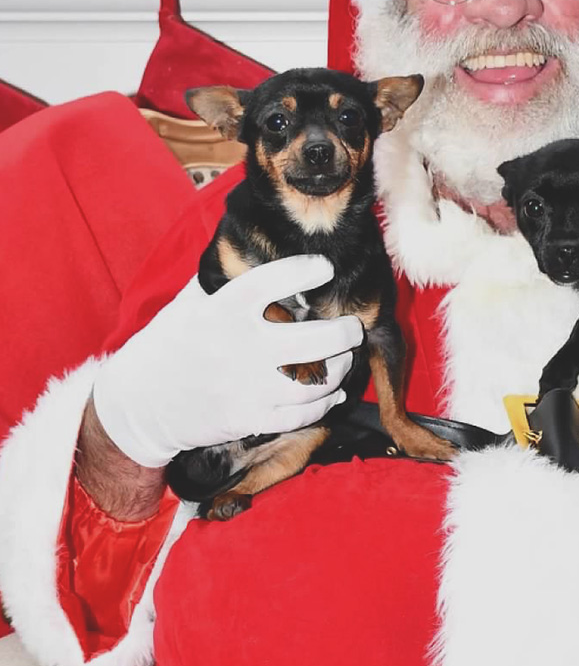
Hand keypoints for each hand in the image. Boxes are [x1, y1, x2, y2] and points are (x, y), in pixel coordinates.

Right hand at [93, 256, 362, 467]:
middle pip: (313, 339)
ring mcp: (247, 387)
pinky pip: (302, 413)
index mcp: (222, 311)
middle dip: (344, 332)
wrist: (139, 404)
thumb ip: (224, 280)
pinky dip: (324, 402)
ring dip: (339, 369)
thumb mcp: (189, 304)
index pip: (272, 282)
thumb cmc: (169, 345)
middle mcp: (240, 348)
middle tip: (352, 326)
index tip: (324, 267)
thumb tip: (254, 246)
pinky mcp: (250, 419)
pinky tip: (332, 391)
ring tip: (344, 358)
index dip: (304, 271)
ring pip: (315, 381)